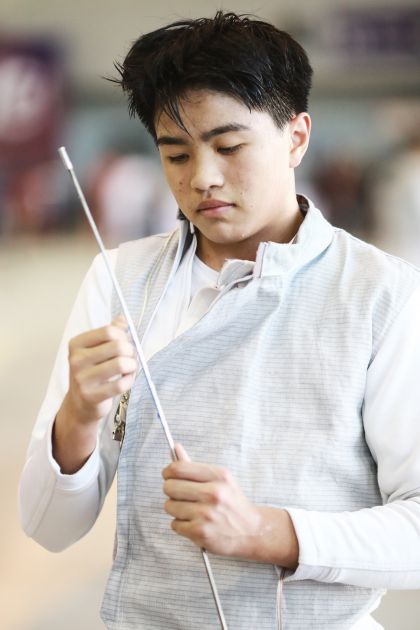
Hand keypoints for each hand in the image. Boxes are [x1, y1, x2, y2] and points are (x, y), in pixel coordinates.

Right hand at [53, 315, 136, 473]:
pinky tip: (126, 380)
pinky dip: (129, 381)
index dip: (123, 336)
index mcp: (76, 344)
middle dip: (130, 351)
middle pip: (118, 346)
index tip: (125, 343)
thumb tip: (122, 318)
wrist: (80, 405)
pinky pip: (121, 384)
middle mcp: (76, 360)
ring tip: (129, 369)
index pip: (108, 331)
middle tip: (130, 357)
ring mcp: (82, 379)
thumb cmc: (92, 373)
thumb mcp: (96, 350)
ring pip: (121, 364)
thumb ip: (110, 332)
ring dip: (132, 366)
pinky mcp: (91, 396)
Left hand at [162, 444, 298, 567]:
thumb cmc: (232, 503)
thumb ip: (194, 466)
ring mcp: (206, 514)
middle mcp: (213, 493)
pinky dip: (181, 525)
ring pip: (169, 506)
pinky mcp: (201, 532)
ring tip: (191, 511)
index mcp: (218, 476)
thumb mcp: (220, 479)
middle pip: (169, 487)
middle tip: (181, 495)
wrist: (252, 531)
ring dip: (176, 509)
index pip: (178, 468)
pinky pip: (174, 524)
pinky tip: (195, 523)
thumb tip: (176, 448)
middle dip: (171, 491)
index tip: (168, 476)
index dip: (168, 472)